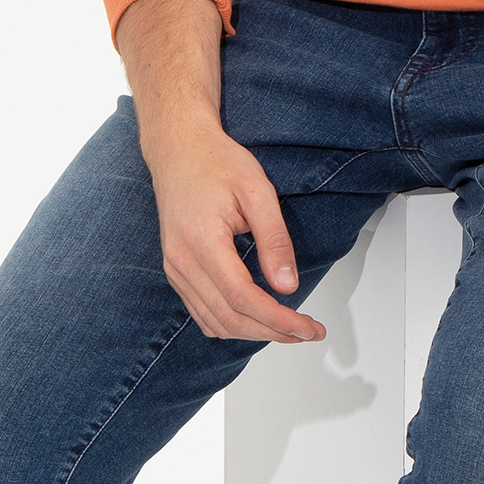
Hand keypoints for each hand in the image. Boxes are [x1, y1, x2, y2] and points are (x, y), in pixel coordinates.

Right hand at [144, 114, 327, 344]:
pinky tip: (258, 318)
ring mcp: (175, 269)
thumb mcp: (258, 192)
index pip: (242, 298)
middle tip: (307, 331)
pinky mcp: (176, 271)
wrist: (179, 149)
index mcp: (201, 240)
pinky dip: (232, 324)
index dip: (278, 319)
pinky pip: (202, 313)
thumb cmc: (216, 163)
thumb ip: (274, 240)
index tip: (308, 327)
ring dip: (254, 333)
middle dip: (272, 333)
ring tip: (288, 328)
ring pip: (215, 323)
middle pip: (229, 319)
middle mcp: (181, 261)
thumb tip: (288, 286)